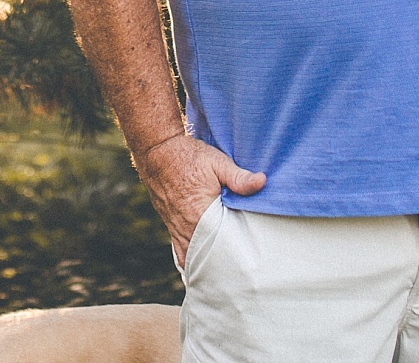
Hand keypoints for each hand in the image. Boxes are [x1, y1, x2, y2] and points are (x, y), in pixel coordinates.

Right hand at [134, 134, 264, 263]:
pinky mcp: (169, 224)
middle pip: (206, 256)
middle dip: (221, 263)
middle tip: (238, 268)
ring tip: (222, 268)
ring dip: (205, 261)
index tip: (247, 257)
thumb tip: (262, 182)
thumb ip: (239, 176)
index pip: (221, 246)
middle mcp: (186, 227)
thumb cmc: (189, 156)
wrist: (156, 150)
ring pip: (191, 256)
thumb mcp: (217, 162)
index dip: (235, 253)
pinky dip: (190, 257)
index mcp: (200, 215)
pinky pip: (179, 250)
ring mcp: (175, 227)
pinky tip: (200, 260)